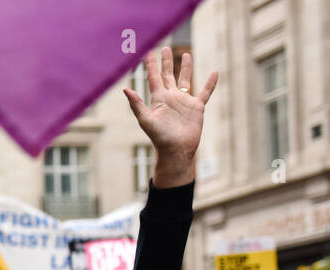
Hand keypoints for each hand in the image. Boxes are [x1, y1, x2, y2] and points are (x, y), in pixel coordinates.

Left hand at [123, 46, 216, 188]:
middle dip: (166, 62)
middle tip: (165, 48)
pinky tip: (215, 73)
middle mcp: (171, 97)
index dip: (151, 65)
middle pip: (168, 75)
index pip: (154, 78)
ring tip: (185, 54)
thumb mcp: (146, 120)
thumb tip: (126, 89)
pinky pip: (205, 92)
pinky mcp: (197, 107)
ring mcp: (184, 102)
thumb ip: (136, 104)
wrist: (176, 150)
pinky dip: (210, 83)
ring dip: (186, 68)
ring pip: (186, 79)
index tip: (148, 52)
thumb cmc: (159, 137)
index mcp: (159, 99)